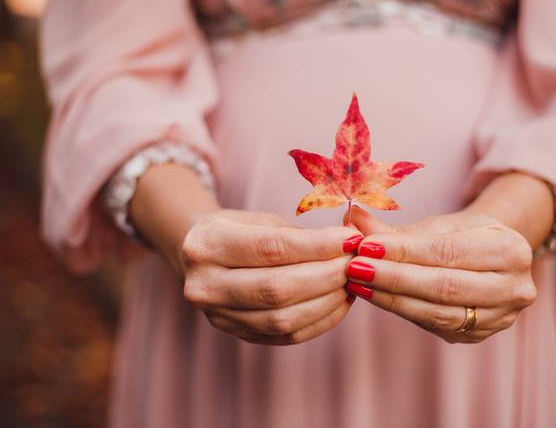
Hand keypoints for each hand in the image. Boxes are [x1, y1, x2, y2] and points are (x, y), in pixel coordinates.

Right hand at [181, 209, 361, 344]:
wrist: (199, 256)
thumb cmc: (237, 230)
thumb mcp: (259, 219)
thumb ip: (297, 234)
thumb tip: (348, 242)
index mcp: (206, 245)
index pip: (271, 249)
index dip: (317, 246)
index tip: (350, 238)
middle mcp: (205, 286)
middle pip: (277, 288)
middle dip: (327, 275)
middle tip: (356, 261)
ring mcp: (218, 317)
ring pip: (283, 319)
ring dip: (328, 300)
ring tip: (352, 280)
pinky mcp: (238, 335)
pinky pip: (287, 336)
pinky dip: (321, 320)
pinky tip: (340, 301)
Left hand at [344, 206, 536, 342]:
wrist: (492, 260)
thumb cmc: (463, 236)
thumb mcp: (438, 225)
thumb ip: (396, 228)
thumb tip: (352, 218)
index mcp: (512, 250)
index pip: (447, 252)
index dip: (404, 251)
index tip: (365, 245)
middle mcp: (514, 288)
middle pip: (444, 286)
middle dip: (394, 277)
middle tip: (355, 267)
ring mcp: (499, 318)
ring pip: (437, 312)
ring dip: (391, 298)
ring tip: (357, 282)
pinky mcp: (477, 336)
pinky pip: (433, 325)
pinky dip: (400, 309)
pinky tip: (374, 296)